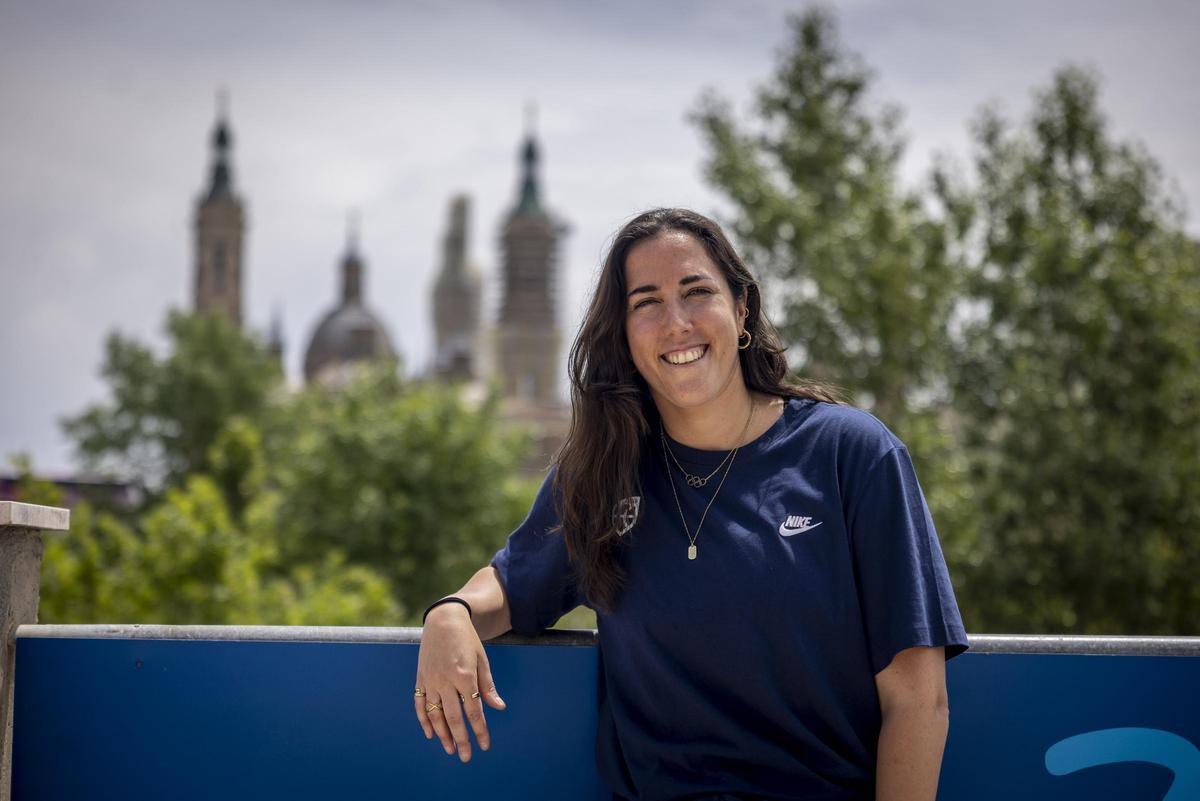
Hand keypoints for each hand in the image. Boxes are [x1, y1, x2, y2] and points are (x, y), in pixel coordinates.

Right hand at [414, 603, 506, 762]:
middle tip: (466, 757)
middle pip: (453, 717)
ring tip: (450, 749)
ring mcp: (431, 680)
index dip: (480, 730)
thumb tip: (498, 707)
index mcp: (465, 676)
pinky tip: (430, 734)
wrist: (443, 620)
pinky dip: (424, 720)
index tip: (484, 746)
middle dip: (461, 739)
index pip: (474, 711)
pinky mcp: (420, 679)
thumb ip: (487, 686)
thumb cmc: (467, 639)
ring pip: (435, 714)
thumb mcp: (482, 659)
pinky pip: (420, 704)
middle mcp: (446, 680)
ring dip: (442, 734)